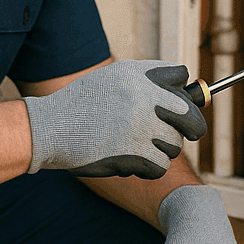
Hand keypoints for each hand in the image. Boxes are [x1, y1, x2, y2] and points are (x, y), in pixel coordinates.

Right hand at [23, 60, 206, 178]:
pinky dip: (150, 168)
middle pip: (191, 116)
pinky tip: (132, 161)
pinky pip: (161, 166)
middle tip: (190, 133)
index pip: (182, 76)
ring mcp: (140, 125)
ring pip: (175, 145)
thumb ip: (146, 80)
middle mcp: (143, 97)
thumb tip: (185, 88)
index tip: (178, 104)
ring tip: (138, 146)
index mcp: (138, 75)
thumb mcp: (112, 78)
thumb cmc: (82, 105)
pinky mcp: (135, 153)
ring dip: (161, 149)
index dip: (183, 91)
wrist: (50, 127)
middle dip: (193, 127)